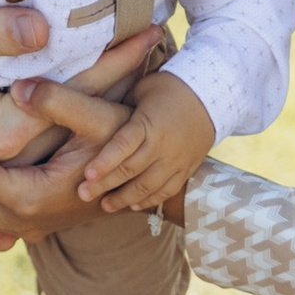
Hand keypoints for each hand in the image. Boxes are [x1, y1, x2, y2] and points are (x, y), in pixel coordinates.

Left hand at [68, 67, 214, 214]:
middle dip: (105, 185)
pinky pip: (167, 190)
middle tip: (83, 195)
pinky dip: (149, 200)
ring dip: (124, 198)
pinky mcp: (186, 169)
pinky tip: (132, 205)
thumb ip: (120, 106)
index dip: (105, 161)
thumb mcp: (142, 89)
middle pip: (131, 170)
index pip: (124, 144)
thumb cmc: (168, 88)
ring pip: (148, 186)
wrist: (212, 96)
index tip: (87, 175)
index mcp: (149, 122)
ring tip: (104, 206)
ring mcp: (176, 160)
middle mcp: (163, 144)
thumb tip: (89, 112)